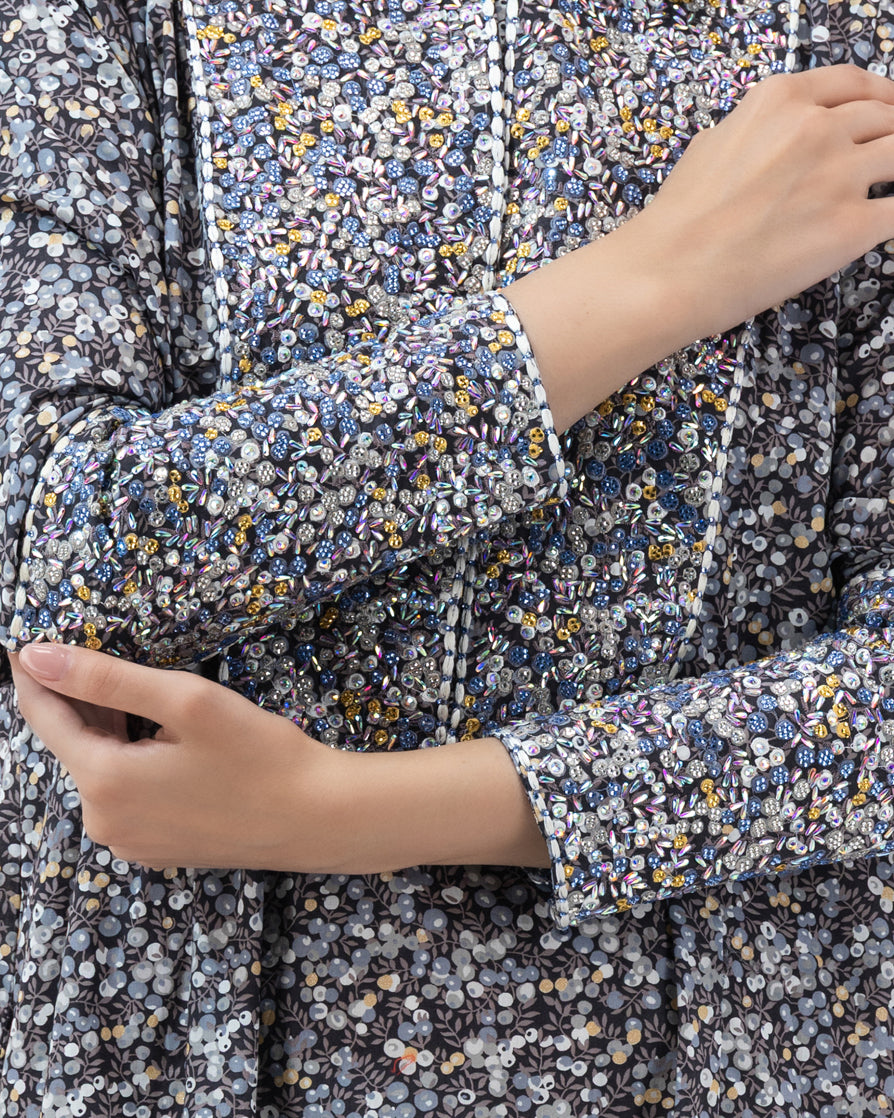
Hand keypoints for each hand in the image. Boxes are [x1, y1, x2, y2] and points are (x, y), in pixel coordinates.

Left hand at [10, 644, 549, 872]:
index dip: (36, 677)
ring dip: (109, 732)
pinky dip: (130, 762)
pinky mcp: (157, 849)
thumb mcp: (185, 701)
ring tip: (136, 695)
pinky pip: (125, 796)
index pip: (46, 718)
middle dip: (80, 703)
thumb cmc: (260, 756)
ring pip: (101, 770)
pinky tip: (162, 740)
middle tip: (98, 658)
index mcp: (106, 783)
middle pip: (74, 746)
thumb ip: (106, 677)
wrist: (318, 818)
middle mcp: (106, 822)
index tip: (30, 645)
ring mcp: (131, 842)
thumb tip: (35, 657)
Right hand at [507, 64, 893, 430]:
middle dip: (889, 135)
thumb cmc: (678, 222)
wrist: (667, 272)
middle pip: (884, 118)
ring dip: (892, 174)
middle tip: (884, 157)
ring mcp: (839, 175)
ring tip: (879, 193)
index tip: (884, 108)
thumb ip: (754, 133)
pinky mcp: (851, 226)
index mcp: (780, 101)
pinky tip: (882, 224)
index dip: (877, 96)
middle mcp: (816, 128)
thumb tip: (769, 142)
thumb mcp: (710, 147)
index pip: (851, 83)